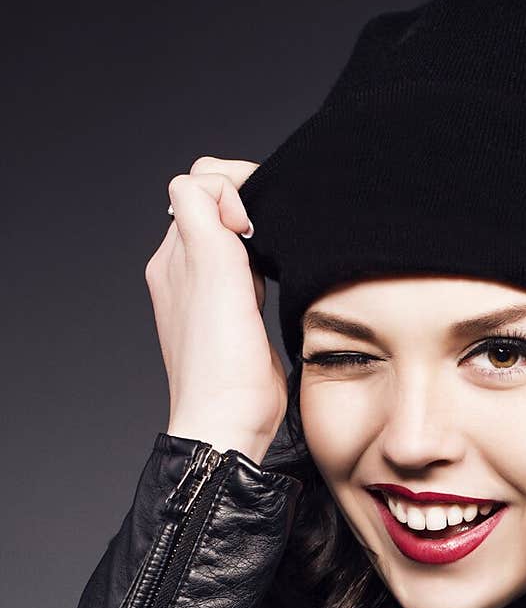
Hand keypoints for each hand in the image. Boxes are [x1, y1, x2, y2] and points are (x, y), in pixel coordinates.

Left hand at [145, 156, 287, 463]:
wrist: (232, 423)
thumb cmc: (222, 363)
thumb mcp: (212, 269)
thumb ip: (204, 212)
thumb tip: (212, 185)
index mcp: (172, 256)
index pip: (194, 186)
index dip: (228, 189)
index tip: (248, 226)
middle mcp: (184, 273)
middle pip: (212, 209)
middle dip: (244, 211)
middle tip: (264, 243)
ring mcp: (207, 299)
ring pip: (230, 242)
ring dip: (255, 244)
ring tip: (268, 271)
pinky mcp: (233, 322)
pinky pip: (245, 276)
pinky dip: (262, 272)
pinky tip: (271, 296)